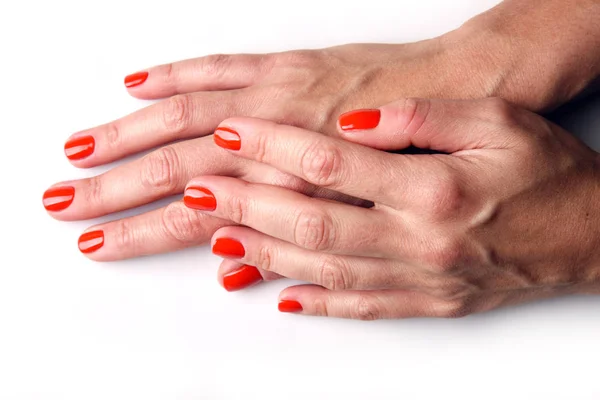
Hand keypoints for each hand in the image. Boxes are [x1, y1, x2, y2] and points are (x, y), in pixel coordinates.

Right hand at [42, 31, 498, 258]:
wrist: (474, 88)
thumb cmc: (430, 156)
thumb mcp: (371, 214)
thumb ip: (295, 241)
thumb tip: (235, 269)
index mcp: (295, 179)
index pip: (199, 212)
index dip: (143, 229)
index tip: (97, 240)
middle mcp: (278, 135)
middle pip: (177, 166)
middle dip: (114, 187)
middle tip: (59, 201)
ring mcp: (279, 93)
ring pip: (186, 117)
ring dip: (127, 136)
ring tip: (77, 150)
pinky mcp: (291, 63)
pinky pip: (222, 67)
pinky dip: (177, 76)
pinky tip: (137, 84)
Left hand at [183, 98, 599, 318]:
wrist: (590, 236)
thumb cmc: (549, 173)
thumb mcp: (497, 123)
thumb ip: (423, 117)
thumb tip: (355, 121)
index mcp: (435, 189)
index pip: (331, 162)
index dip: (274, 146)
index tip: (233, 133)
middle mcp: (420, 241)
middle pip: (311, 222)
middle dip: (245, 204)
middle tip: (196, 191)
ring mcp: (420, 280)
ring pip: (323, 269)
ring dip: (264, 253)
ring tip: (217, 238)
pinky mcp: (427, 303)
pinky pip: (358, 306)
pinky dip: (313, 301)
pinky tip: (277, 295)